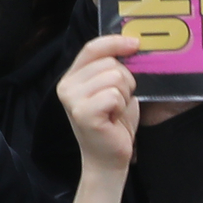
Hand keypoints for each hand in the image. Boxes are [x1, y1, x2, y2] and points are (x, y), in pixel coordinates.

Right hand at [61, 31, 143, 174]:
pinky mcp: (83, 113)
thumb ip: (112, 69)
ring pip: (114, 78)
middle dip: (125, 81)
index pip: (92, 48)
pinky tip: (113, 118)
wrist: (108, 160)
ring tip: (115, 111)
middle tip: (118, 102)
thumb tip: (131, 44)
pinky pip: (113, 95)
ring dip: (124, 96)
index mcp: (71, 77)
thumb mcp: (111, 90)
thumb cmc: (113, 124)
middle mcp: (66, 86)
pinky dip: (121, 107)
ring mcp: (72, 100)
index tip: (136, 44)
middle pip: (109, 63)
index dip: (115, 42)